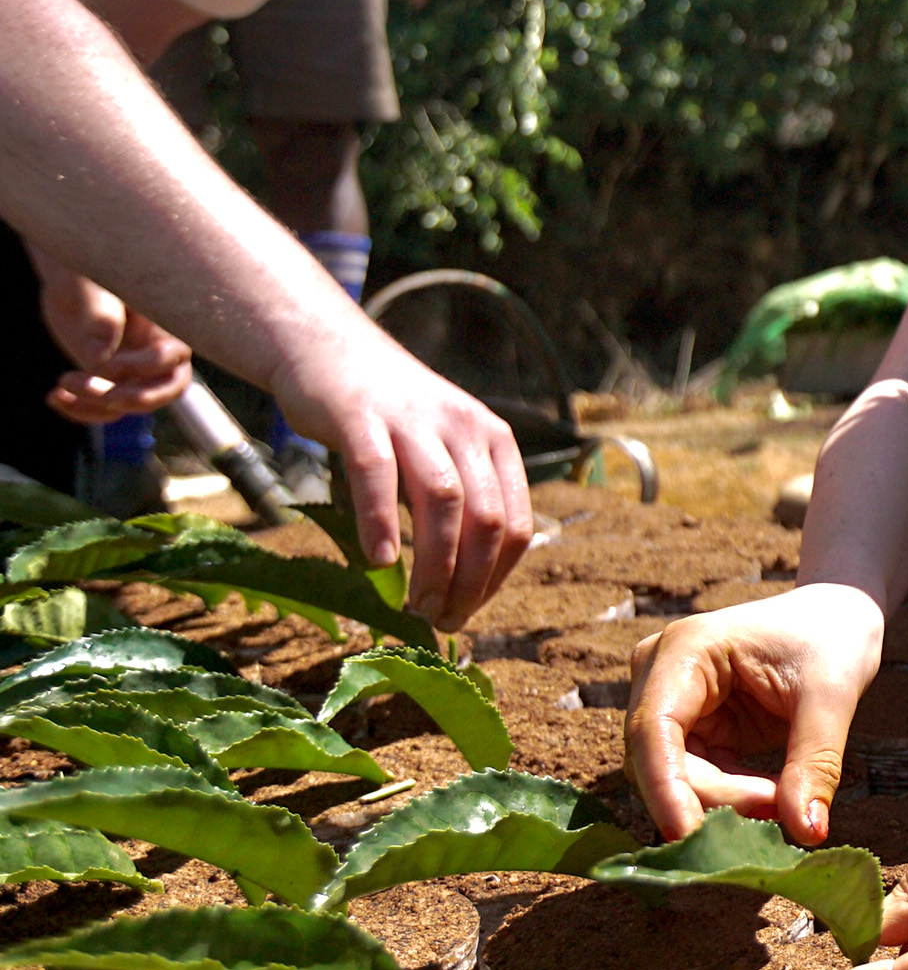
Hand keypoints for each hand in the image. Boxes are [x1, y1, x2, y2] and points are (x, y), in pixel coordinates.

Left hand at [34, 264, 190, 424]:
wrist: (69, 286)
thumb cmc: (83, 276)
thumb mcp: (90, 289)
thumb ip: (100, 320)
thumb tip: (102, 360)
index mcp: (163, 325)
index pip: (171, 358)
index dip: (143, 368)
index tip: (106, 363)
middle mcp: (154, 351)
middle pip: (168, 389)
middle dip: (137, 398)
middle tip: (105, 397)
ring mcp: (133, 370)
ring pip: (132, 403)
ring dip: (97, 404)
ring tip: (61, 385)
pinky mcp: (110, 381)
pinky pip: (104, 408)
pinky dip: (80, 410)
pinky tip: (54, 397)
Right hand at [264, 333, 531, 628]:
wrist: (329, 349)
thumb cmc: (388, 417)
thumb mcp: (442, 451)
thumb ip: (458, 503)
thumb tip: (463, 584)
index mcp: (494, 441)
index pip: (516, 523)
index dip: (495, 577)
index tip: (468, 611)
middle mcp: (465, 428)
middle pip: (485, 519)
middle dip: (468, 581)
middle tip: (441, 620)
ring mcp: (415, 420)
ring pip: (444, 501)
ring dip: (434, 563)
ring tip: (416, 605)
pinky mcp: (362, 418)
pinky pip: (378, 475)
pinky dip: (381, 522)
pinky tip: (379, 561)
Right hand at [627, 584, 882, 842]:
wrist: (836, 620)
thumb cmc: (832, 640)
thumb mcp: (831, 696)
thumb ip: (815, 763)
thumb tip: (808, 832)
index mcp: (685, 649)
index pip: (653, 728)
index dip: (665, 787)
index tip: (689, 836)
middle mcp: (661, 675)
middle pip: (660, 761)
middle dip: (714, 798)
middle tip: (779, 812)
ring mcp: (672, 704)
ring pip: (675, 779)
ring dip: (726, 803)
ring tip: (785, 800)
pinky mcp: (691, 730)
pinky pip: (698, 781)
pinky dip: (734, 796)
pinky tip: (777, 794)